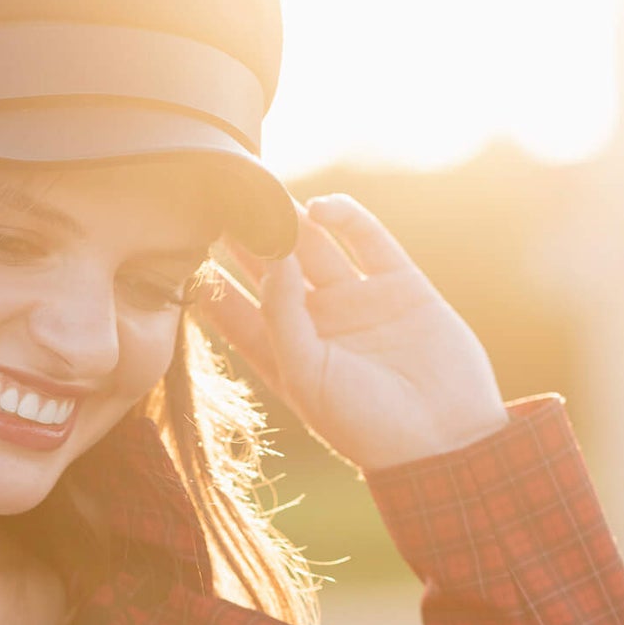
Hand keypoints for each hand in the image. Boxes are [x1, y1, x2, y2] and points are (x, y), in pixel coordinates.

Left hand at [200, 194, 510, 474]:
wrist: (445, 438)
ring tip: (259, 186)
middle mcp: (317, 325)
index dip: (210, 280)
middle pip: (270, 269)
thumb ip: (282, 317)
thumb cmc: (366, 425)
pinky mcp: (398, 284)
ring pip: (314, 247)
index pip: (235, 312)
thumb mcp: (307, 378)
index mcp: (285, 357)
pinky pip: (366, 239)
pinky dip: (344, 217)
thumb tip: (271, 256)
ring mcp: (357, 301)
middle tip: (216, 194)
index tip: (178, 245)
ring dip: (288, 218)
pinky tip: (318, 206)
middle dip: (244, 236)